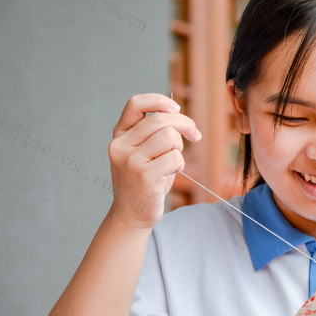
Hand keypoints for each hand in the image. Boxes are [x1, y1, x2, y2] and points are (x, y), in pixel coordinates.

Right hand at [106, 93, 200, 230]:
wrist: (132, 214)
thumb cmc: (144, 180)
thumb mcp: (143, 151)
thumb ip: (154, 132)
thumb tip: (178, 114)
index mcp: (120, 135)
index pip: (135, 104)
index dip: (159, 101)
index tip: (176, 109)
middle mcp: (121, 146)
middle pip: (160, 119)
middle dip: (184, 124)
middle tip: (195, 135)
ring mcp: (131, 161)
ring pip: (169, 137)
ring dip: (179, 148)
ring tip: (173, 162)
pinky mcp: (144, 176)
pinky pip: (174, 158)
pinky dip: (180, 164)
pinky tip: (172, 173)